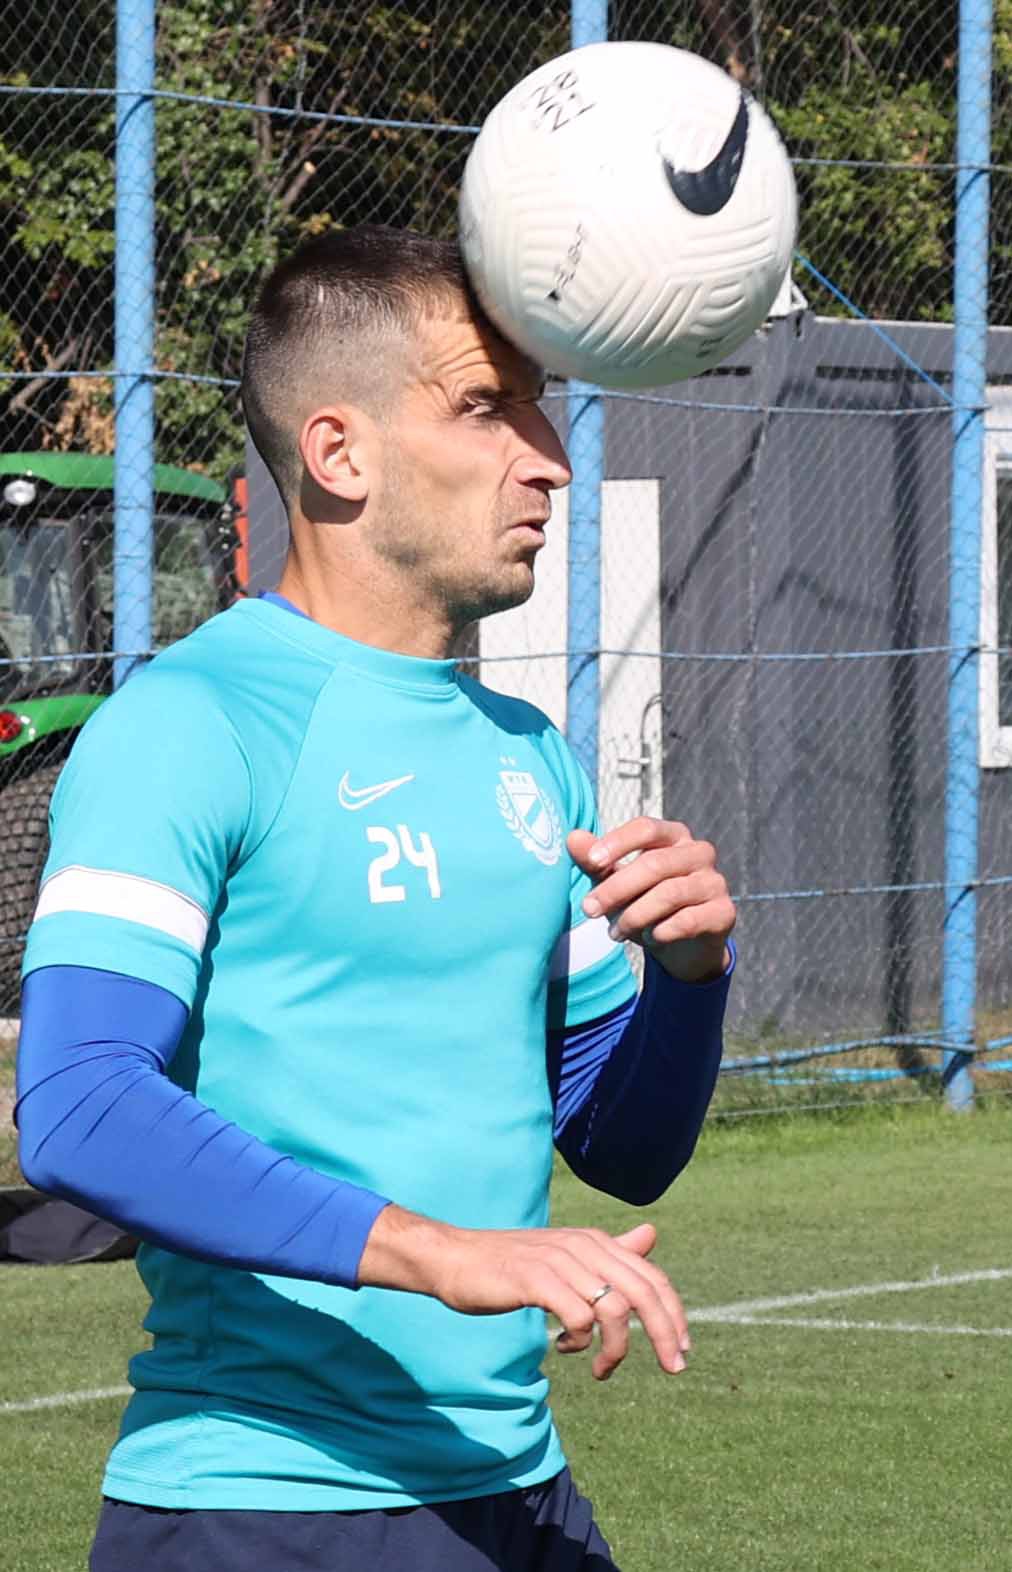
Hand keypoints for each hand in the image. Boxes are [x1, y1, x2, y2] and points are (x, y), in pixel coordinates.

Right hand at [358, 1207, 688, 1380]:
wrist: (456, 1258)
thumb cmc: (512, 1263)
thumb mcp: (566, 1255)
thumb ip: (610, 1251)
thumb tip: (650, 1234)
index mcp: (596, 1242)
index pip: (652, 1277)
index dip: (674, 1314)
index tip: (682, 1349)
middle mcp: (584, 1246)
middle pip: (643, 1293)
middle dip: (664, 1334)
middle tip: (672, 1368)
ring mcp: (560, 1261)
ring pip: (614, 1309)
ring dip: (615, 1349)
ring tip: (600, 1368)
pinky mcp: (536, 1279)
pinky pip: (577, 1317)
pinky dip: (579, 1341)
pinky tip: (562, 1347)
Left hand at [569, 817, 735, 983]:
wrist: (683, 947)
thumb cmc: (646, 903)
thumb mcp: (616, 882)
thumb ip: (596, 861)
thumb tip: (572, 837)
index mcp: (674, 836)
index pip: (646, 828)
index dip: (618, 843)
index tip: (591, 862)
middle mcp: (699, 853)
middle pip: (654, 864)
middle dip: (616, 888)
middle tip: (589, 909)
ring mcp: (715, 882)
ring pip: (669, 894)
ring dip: (634, 916)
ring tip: (615, 932)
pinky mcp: (724, 912)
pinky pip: (688, 920)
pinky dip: (662, 931)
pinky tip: (650, 938)